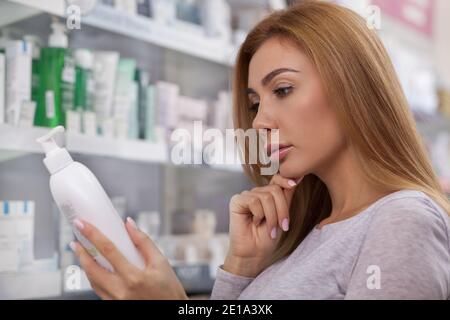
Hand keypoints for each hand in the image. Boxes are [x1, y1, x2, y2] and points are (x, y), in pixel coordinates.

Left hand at [71, 217, 187, 299]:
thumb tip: (129, 224)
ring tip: (82, 252)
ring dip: (85, 265)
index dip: (93, 235)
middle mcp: (122, 290)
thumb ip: (143, 242)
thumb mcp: (161, 262)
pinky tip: (94, 269)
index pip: (108, 250)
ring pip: (92, 281)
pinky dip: (94, 277)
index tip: (82, 224)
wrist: (171, 311)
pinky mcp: (114, 306)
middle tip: (75, 241)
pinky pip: (98, 290)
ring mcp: (116, 301)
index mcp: (134, 277)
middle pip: (92, 268)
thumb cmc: (169, 289)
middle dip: (81, 253)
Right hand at [224, 174, 302, 276]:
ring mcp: (245, 196)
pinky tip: (255, 223)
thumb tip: (296, 178)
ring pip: (266, 197)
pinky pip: (254, 201)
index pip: (277, 179)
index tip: (295, 184)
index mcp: (266, 194)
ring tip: (269, 229)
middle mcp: (255, 193)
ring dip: (271, 216)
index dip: (286, 180)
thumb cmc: (267, 237)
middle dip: (282, 210)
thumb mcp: (282, 216)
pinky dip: (259, 215)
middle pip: (275, 190)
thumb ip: (286, 197)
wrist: (254, 254)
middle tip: (283, 226)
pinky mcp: (236, 201)